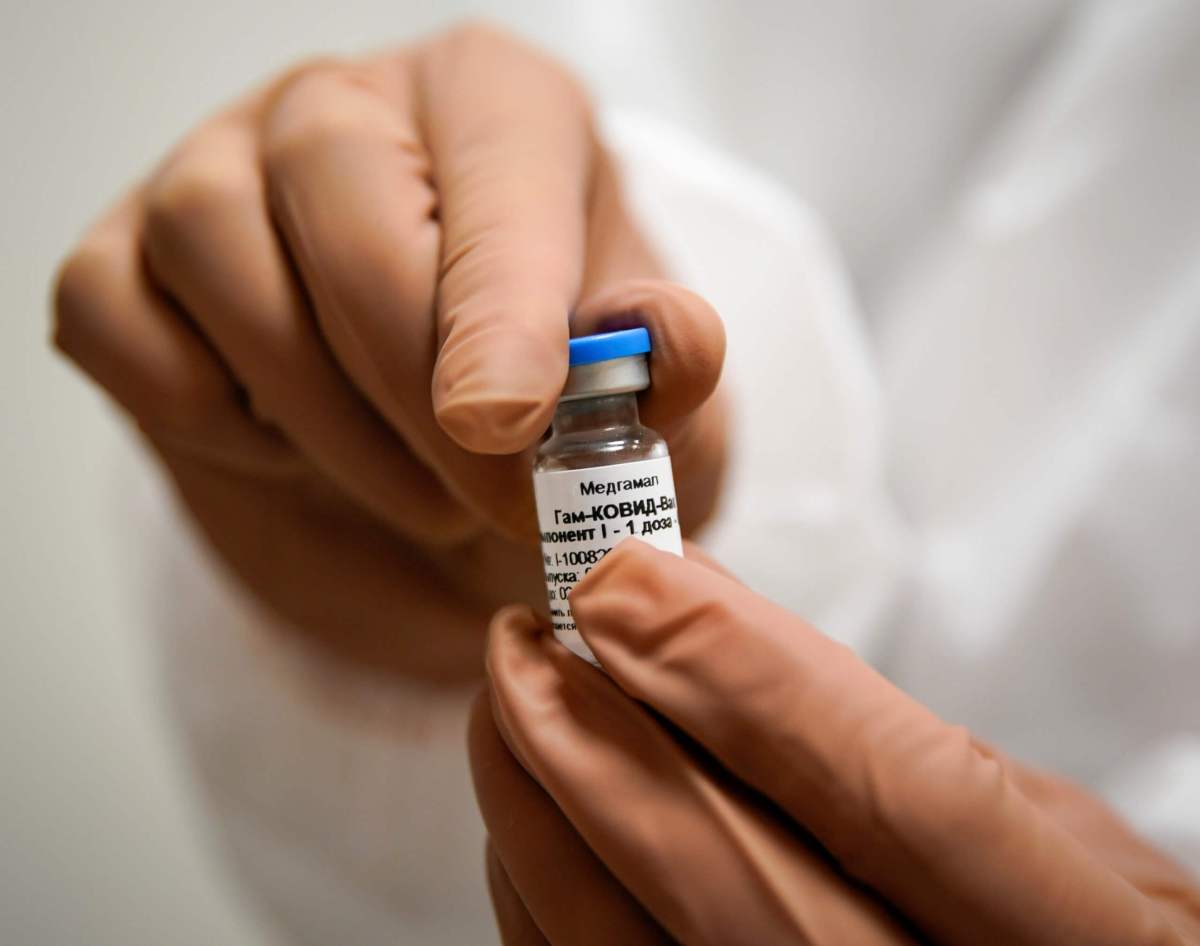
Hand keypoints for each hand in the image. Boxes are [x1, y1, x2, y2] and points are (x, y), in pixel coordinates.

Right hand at [52, 24, 725, 681]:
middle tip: (490, 501)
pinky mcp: (123, 265)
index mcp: (495, 107)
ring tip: (416, 493)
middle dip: (414, 386)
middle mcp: (344, 110)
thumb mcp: (649, 405)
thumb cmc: (551, 420)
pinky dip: (203, 416)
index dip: (501, 306)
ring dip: (325, 422)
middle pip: (339, 196)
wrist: (446, 478)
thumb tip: (664, 337)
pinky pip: (117, 327)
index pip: (495, 175)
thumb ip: (667, 364)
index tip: (505, 425)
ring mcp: (214, 173)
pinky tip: (292, 445)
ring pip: (219, 255)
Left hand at [470, 540, 1199, 944]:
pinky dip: (543, 897)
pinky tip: (535, 821)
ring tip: (511, 707)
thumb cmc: (1083, 941)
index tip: (624, 579)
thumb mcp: (1055, 829)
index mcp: (1075, 939)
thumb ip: (893, 734)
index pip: (897, 791)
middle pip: (726, 877)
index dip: (741, 671)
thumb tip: (700, 610)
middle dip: (591, 736)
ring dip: (539, 811)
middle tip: (524, 637)